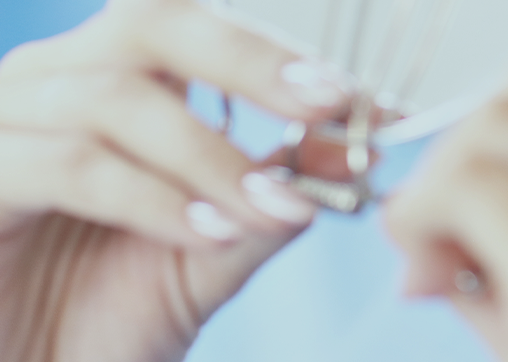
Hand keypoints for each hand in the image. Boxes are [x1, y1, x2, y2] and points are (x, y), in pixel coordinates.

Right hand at [0, 0, 335, 359]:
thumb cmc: (97, 315)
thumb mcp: (206, 255)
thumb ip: (269, 197)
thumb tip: (353, 152)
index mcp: (110, 84)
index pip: (193, 24)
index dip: (278, 51)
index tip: (364, 99)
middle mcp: (50, 86)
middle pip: (150, 24)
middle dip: (250, 62)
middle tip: (329, 104)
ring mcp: (4, 127)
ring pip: (114, 98)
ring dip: (213, 156)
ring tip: (274, 211)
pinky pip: (67, 165)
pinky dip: (152, 197)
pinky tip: (209, 233)